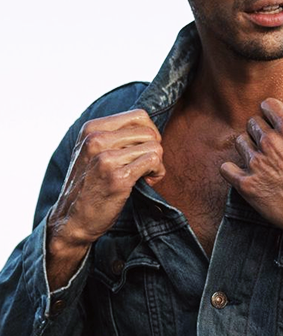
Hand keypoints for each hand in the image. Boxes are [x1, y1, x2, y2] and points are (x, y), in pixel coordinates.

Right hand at [46, 109, 164, 287]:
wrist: (72, 220)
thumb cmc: (88, 186)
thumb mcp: (91, 152)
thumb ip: (113, 136)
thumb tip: (149, 128)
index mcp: (91, 129)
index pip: (138, 116)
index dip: (149, 133)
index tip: (143, 150)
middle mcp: (96, 140)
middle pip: (149, 131)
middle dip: (155, 149)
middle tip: (146, 166)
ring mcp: (106, 158)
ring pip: (154, 146)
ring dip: (157, 163)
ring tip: (145, 175)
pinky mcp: (118, 178)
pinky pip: (153, 161)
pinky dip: (157, 173)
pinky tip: (146, 182)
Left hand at [220, 98, 282, 270]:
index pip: (268, 105)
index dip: (269, 111)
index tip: (271, 118)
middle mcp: (270, 141)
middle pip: (252, 123)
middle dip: (259, 130)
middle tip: (267, 144)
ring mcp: (256, 162)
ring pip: (239, 142)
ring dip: (247, 147)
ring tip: (256, 159)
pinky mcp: (247, 184)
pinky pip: (226, 169)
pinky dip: (231, 169)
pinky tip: (239, 173)